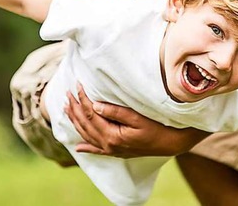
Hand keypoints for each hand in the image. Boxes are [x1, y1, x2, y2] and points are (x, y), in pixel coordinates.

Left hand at [65, 84, 208, 157]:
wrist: (170, 143)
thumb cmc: (156, 128)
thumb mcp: (137, 117)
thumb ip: (115, 112)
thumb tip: (95, 105)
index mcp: (111, 136)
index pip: (91, 114)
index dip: (82, 99)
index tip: (77, 85)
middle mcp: (108, 145)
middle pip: (85, 124)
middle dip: (75, 108)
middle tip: (67, 93)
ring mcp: (111, 150)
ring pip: (87, 135)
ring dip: (76, 122)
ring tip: (67, 109)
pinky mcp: (117, 152)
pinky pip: (97, 150)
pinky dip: (86, 147)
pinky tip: (78, 147)